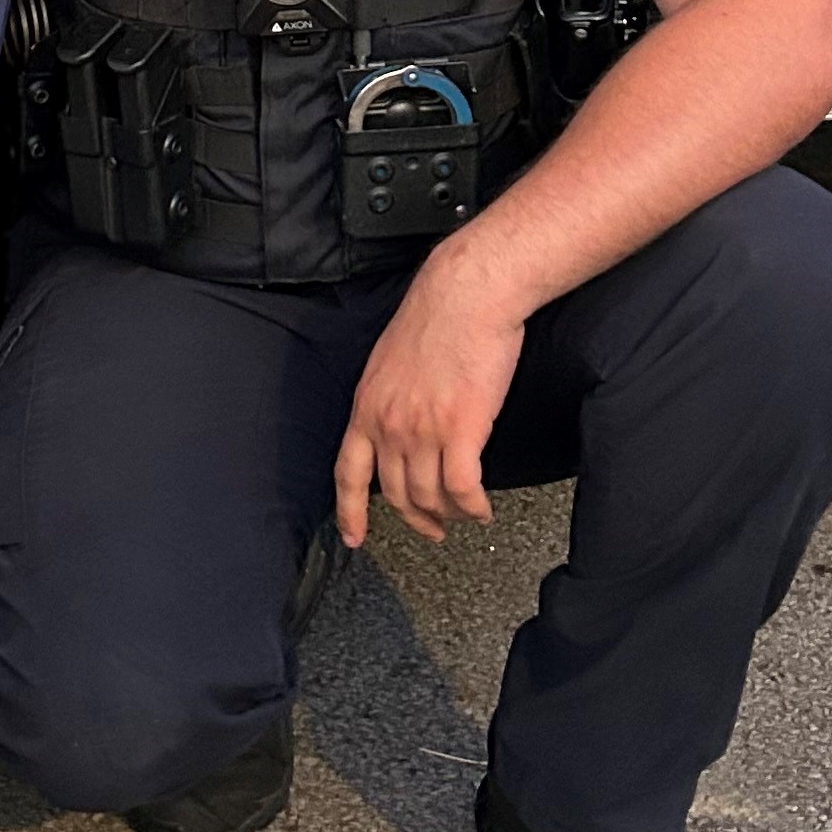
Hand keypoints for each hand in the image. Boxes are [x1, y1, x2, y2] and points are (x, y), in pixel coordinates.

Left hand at [333, 251, 524, 548]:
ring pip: (431, 496)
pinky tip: (482, 509)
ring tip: (465, 513)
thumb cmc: (436, 316)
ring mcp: (423, 431)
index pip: (348, 473)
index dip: (349, 512)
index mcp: (367, 407)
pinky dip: (473, 506)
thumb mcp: (389, 362)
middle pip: (396, 494)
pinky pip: (463, 488)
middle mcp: (389, 425)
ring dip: (450, 513)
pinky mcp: (462, 430)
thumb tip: (397, 425)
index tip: (354, 537)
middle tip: (435, 527)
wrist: (466, 295)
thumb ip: (388, 399)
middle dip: (417, 519)